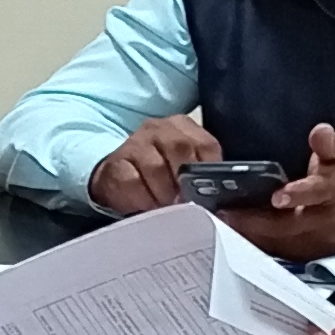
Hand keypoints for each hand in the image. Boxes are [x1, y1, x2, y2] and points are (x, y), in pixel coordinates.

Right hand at [88, 112, 225, 215]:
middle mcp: (158, 128)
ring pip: (156, 167)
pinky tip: (148, 206)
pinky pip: (133, 182)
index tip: (207, 192)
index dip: (209, 170)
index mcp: (182, 127)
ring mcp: (134, 143)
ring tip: (167, 207)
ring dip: (165, 194)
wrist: (117, 179)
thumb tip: (219, 203)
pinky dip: (144, 199)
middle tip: (186, 203)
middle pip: (181, 149)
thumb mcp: (183, 169)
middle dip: (185, 182)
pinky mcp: (115, 164)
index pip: (206, 144)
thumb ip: (200, 176)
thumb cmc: (158, 177)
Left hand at [227, 124, 334, 260]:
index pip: (319, 192)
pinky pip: (281, 253)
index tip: (278, 196)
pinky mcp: (310, 254)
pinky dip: (259, 243)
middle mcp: (329, 221)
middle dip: (258, 220)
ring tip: (226, 221)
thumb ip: (332, 142)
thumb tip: (319, 132)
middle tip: (227, 212)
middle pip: (291, 225)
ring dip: (253, 234)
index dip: (299, 194)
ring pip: (283, 243)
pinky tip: (238, 232)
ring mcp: (319, 242)